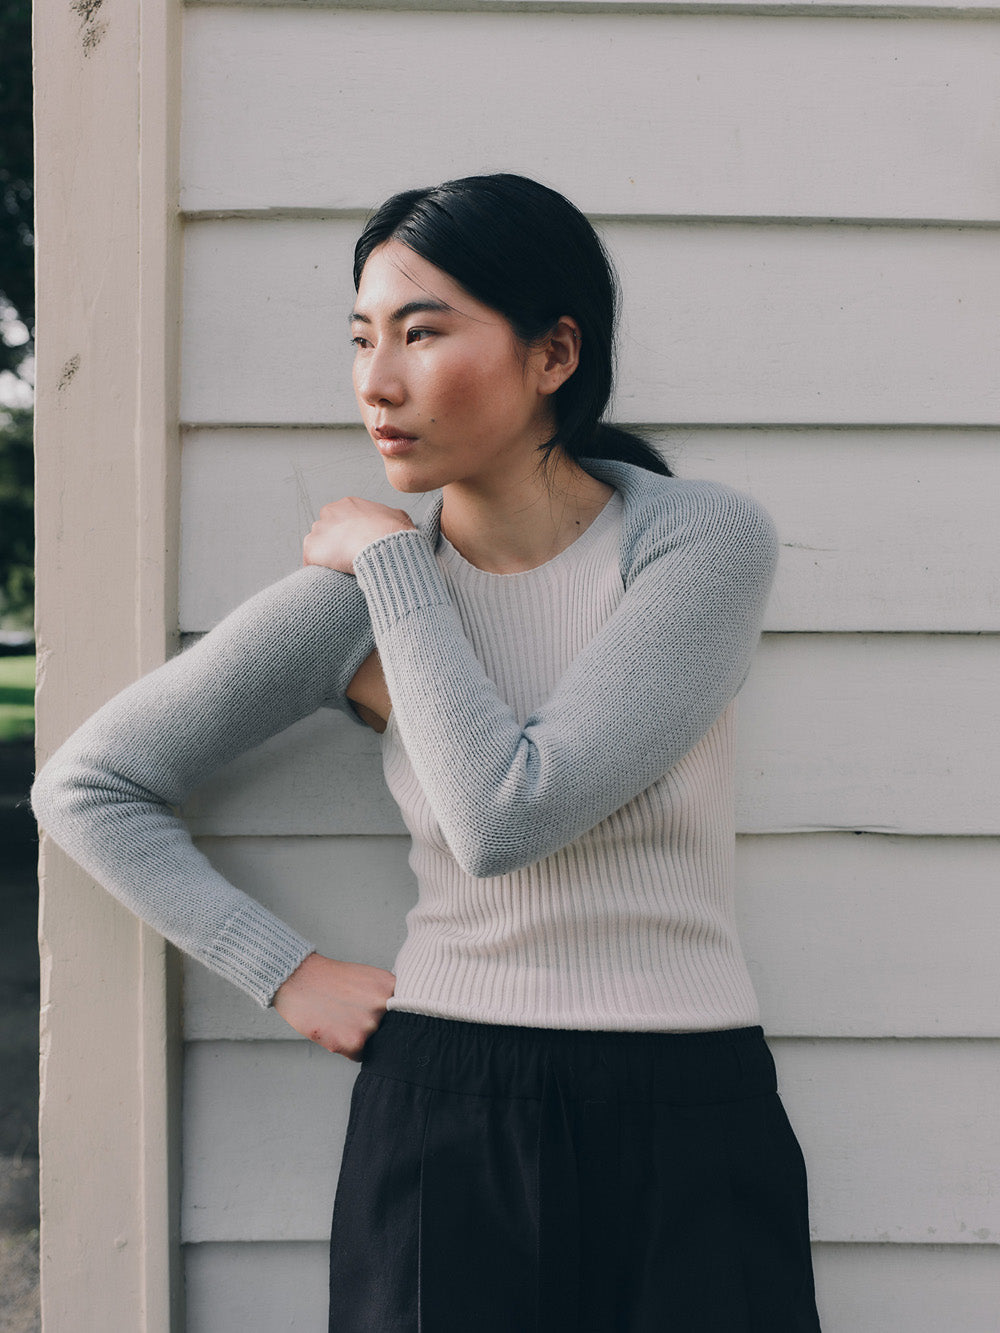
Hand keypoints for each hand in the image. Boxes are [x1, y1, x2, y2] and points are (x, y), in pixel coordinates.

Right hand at [272, 952, 394, 1058]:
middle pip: (387, 1032)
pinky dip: (345, 1048)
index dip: (390, 1020)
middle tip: (350, 1015)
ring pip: (373, 1044)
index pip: (402, 1015)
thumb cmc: (330, 979)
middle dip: (371, 1029)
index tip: (382, 1020)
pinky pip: (357, 1055)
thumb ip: (386, 998)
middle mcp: (384, 1004)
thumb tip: (400, 1021)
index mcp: (390, 986)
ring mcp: (370, 1023)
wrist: (297, 978)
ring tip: (338, 1019)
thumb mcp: (367, 978)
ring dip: (357, 1038)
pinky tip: (331, 1028)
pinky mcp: (354, 1041)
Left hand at [303, 497, 415, 573]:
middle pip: (327, 528)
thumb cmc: (393, 534)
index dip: (350, 533)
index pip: (342, 517)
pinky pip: (310, 561)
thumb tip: (394, 522)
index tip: (357, 545)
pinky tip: (329, 578)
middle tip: (348, 557)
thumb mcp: (399, 517)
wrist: (382, 547)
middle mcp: (330, 512)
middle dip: (335, 542)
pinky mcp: (312, 548)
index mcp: (349, 504)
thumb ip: (391, 517)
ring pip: (317, 543)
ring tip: (339, 570)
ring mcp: (318, 530)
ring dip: (326, 555)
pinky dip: (317, 569)